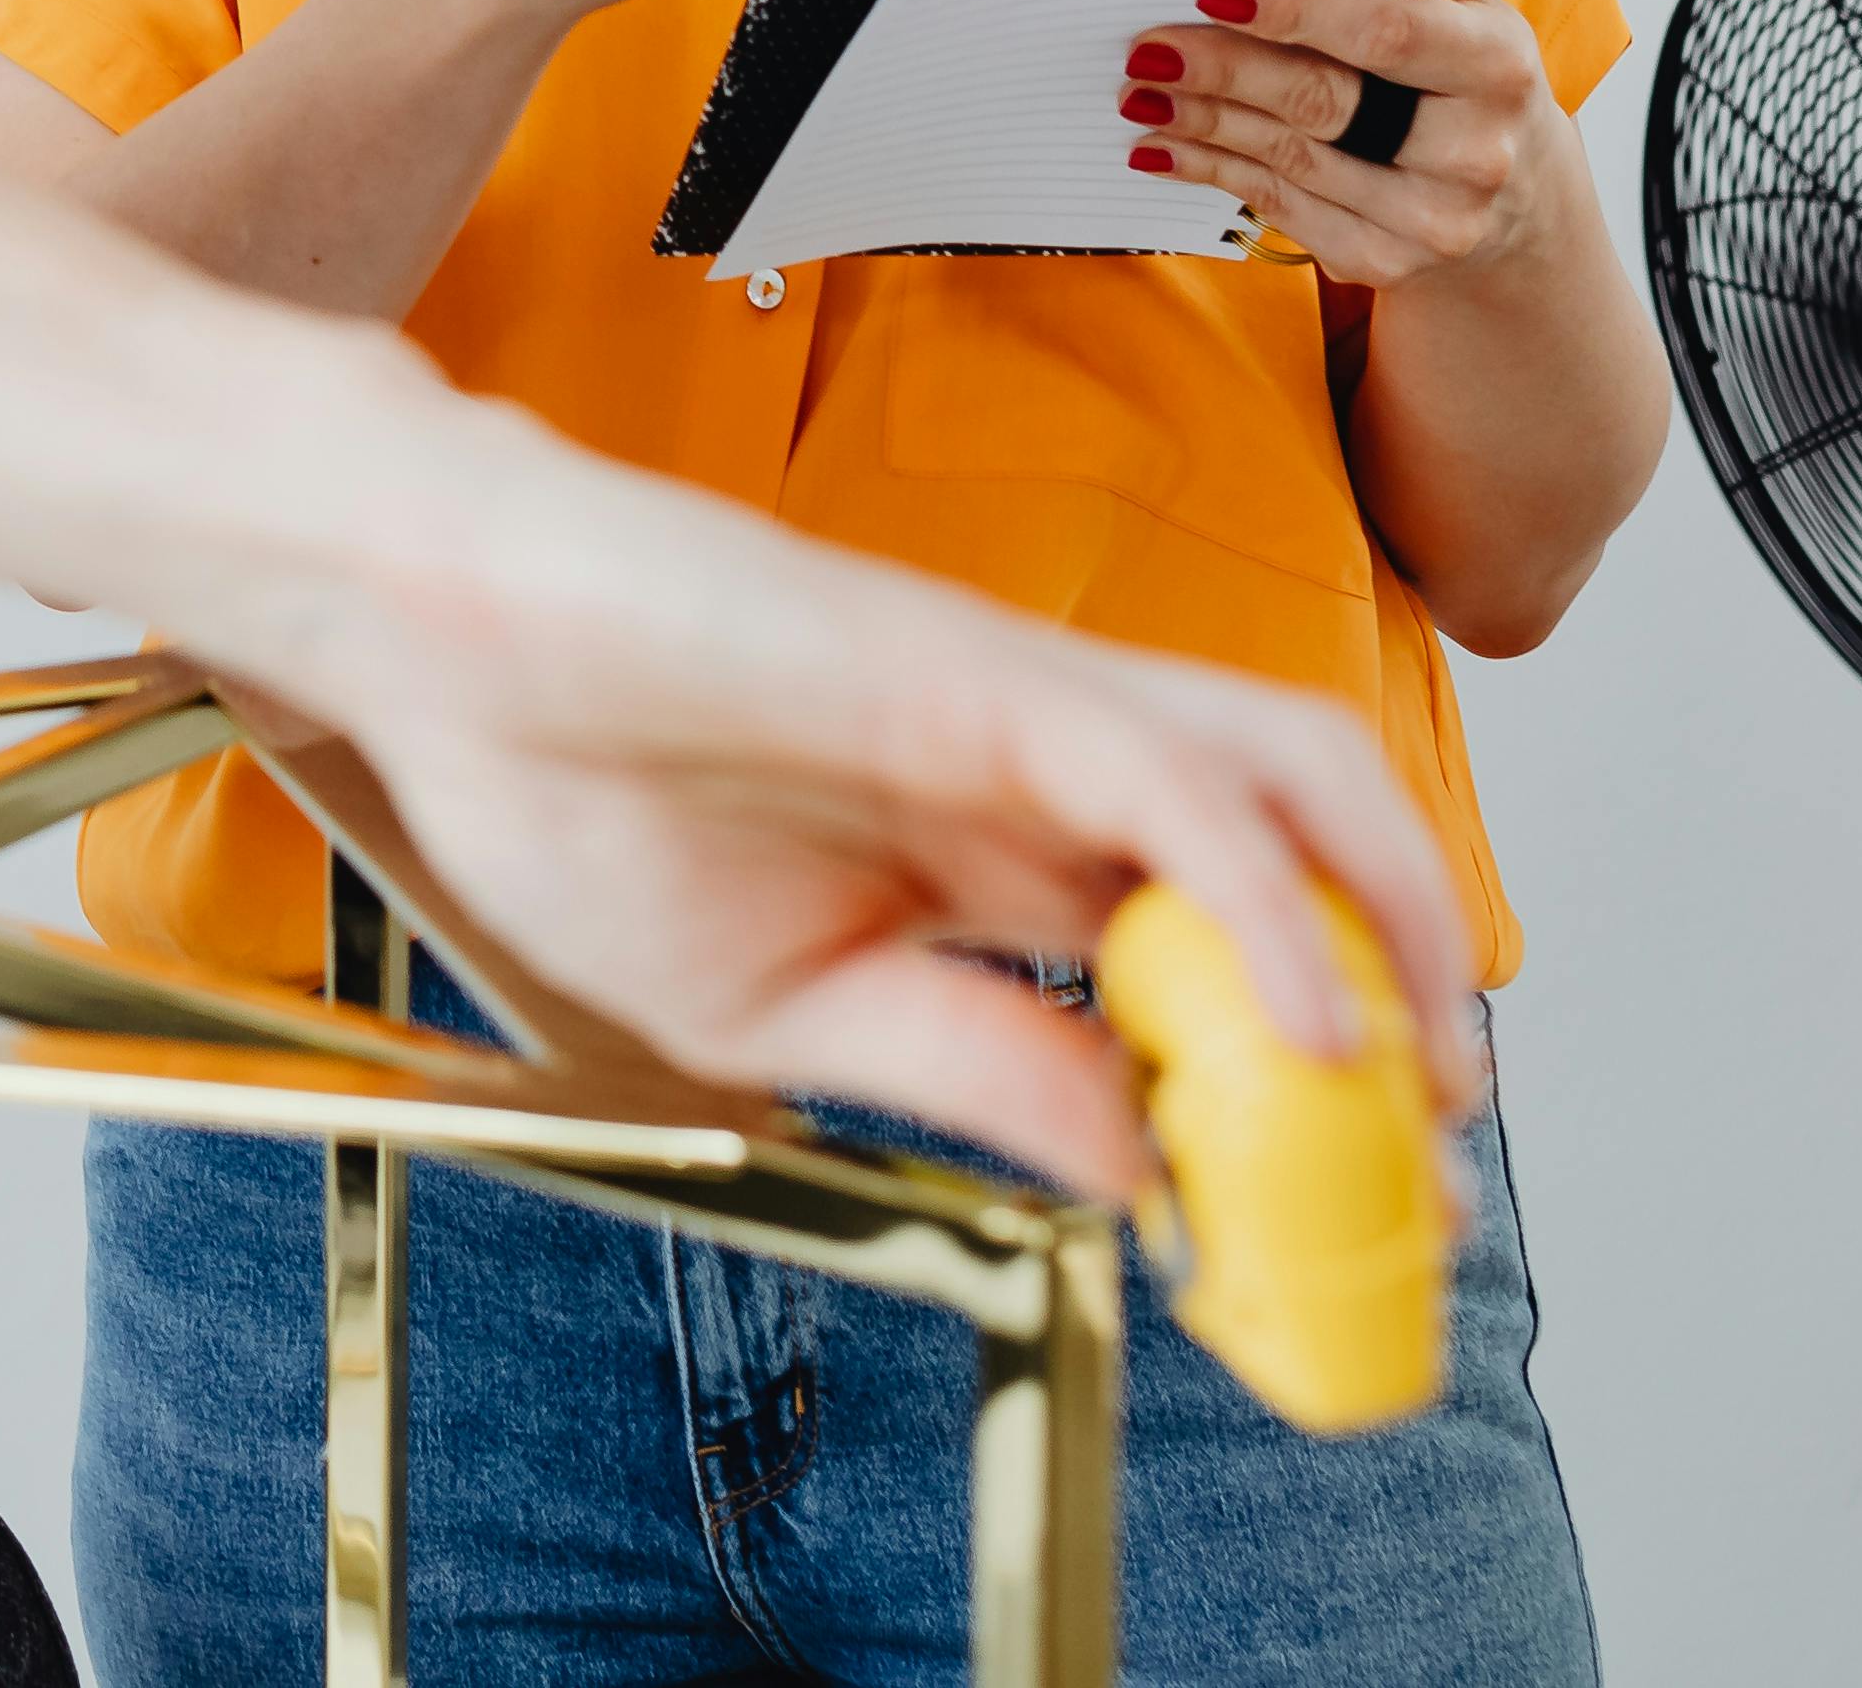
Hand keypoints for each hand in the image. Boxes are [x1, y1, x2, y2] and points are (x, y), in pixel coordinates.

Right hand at [264, 438, 1486, 1184]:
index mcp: (991, 857)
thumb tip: (1138, 1179)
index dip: (1294, 1091)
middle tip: (1428, 1182)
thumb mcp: (788, 1010)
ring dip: (1393, 932)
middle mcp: (1044, 775)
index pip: (1204, 967)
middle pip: (1300, 870)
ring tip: (1422, 1093)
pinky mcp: (987, 672)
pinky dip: (1274, 900)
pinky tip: (1309, 1020)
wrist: (432, 634)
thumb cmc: (566, 782)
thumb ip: (976, 1071)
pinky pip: (1182, 782)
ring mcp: (1028, 710)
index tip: (1338, 1226)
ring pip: (1294, 787)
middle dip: (1398, 1016)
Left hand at [1120, 0, 1571, 293]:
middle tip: (1149, 45)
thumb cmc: (1471, 79)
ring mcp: (1430, 220)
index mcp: (1498, 66)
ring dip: (1200, 120)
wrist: (1523, 211)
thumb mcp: (1471, 12)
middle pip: (1322, 102)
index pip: (1385, 32)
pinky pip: (1278, 207)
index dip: (1296, 8)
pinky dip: (1212, 172)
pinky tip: (1163, 146)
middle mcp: (1474, 152)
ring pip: (1287, 158)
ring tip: (1138, 88)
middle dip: (1223, 68)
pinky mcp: (1386, 262)